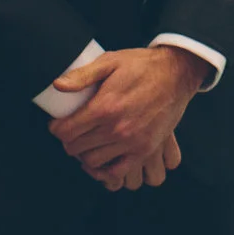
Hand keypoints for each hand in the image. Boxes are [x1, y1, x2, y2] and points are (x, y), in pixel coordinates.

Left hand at [50, 48, 208, 187]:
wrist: (177, 74)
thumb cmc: (141, 66)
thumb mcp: (111, 61)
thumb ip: (82, 75)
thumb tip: (57, 85)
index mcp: (105, 107)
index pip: (66, 131)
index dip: (56, 128)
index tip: (58, 123)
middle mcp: (117, 129)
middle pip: (76, 148)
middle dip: (69, 140)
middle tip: (72, 131)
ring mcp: (132, 142)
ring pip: (93, 161)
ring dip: (84, 154)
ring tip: (87, 142)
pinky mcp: (145, 150)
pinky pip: (117, 172)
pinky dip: (104, 171)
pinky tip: (101, 159)